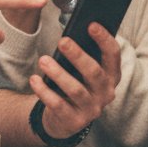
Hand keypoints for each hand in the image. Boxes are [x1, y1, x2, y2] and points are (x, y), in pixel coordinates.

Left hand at [28, 22, 119, 138]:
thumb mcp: (82, 71)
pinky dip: (45, 91)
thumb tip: (70, 34)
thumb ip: (82, 54)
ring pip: (76, 90)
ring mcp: (92, 109)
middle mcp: (106, 93)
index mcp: (111, 76)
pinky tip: (34, 79)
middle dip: (78, 56)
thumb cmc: (75, 84)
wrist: (64, 118)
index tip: (91, 25)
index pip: (113, 55)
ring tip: (43, 60)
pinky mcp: (75, 121)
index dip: (104, 40)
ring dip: (58, 74)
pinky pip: (58, 105)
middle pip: (94, 73)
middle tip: (62, 41)